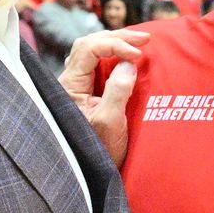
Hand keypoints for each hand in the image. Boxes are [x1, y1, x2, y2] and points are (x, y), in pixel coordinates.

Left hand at [60, 29, 149, 166]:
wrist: (96, 174)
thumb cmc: (100, 152)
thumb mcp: (110, 123)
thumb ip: (117, 91)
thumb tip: (129, 63)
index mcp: (68, 86)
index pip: (88, 49)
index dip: (114, 45)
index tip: (138, 55)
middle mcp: (70, 82)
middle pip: (89, 45)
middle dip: (117, 38)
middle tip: (145, 40)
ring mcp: (79, 86)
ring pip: (93, 52)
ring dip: (116, 43)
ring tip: (140, 44)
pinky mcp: (90, 92)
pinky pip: (99, 64)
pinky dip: (116, 55)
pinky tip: (131, 56)